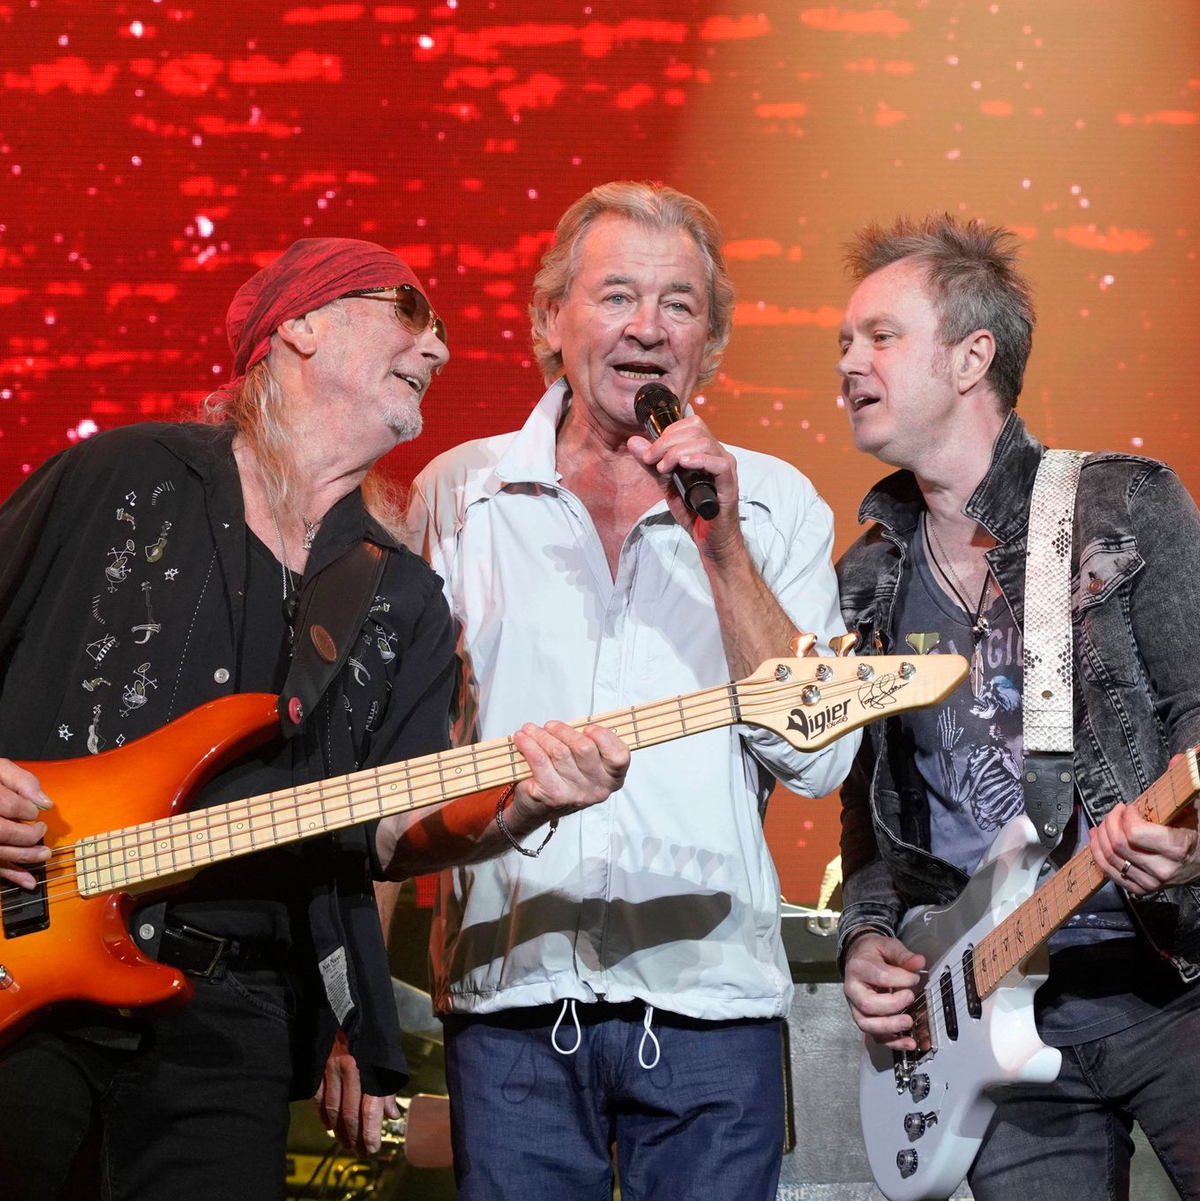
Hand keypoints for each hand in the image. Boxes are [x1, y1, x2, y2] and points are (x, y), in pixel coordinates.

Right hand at [0, 758, 52, 888]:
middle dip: (28, 835)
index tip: (35, 812)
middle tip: (41, 830)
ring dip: (24, 857)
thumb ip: (21, 780)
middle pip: (3, 832)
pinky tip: (27, 881)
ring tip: (44, 854)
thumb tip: (45, 803)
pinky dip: (10, 875)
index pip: (10, 806)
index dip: (28, 810)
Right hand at [312, 1030, 398, 1157]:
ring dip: (339, 1130)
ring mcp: (332, 1069)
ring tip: (346, 1143)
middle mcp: (351, 1071)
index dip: (370, 1134)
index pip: (369, 1112)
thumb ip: (388, 1088)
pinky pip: (318, 1097)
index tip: (372, 1149)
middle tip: (359, 1152)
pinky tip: (328, 1125)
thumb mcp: (389, 1057)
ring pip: (333, 1109)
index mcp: (371, 1068)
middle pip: (350, 1114)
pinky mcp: (319, 1065)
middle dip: (355, 1137)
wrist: (352, 1002)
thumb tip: (392, 1115)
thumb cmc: (376, 1030)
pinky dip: (323, 1114)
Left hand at [507, 720, 629, 831]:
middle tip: (550, 726)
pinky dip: (528, 745)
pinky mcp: (552, 795)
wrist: (539, 808)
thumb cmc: (565, 777)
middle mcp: (597, 789)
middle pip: (584, 747)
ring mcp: (575, 794)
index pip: (619, 756)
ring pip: (558, 751)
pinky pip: (539, 760)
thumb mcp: (585, 762)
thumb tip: (574, 722)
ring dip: (541, 735)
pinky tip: (522, 738)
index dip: (604, 737)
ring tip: (530, 729)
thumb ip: (588, 742)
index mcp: (612, 778)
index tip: (588, 728)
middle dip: (563, 730)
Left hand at [626, 413, 741, 556]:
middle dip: (667, 442)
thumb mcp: (666, 483)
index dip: (668, 433)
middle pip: (696, 430)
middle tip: (652, 460)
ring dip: (677, 452)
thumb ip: (651, 463)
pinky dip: (699, 460)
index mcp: (704, 451)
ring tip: (663, 468)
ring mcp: (725, 468)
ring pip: (705, 443)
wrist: (709, 539)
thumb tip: (633, 441)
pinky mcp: (729, 484)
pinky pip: (719, 464)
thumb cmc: (693, 512)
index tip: (650, 452)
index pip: (690, 424)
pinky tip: (683, 465)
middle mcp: (717, 454)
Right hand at [843, 931, 925, 1050]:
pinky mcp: (863, 1019)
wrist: (858, 957)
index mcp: (858, 968)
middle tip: (910, 997)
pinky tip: (908, 1042)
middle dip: (894, 1005)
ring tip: (909, 1023)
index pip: (880, 977)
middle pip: (868, 1005)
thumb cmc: (874, 953)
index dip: (902, 979)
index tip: (915, 977)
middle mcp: (852, 989)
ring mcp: (855, 1007)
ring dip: (891, 1027)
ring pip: (868, 1024)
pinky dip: (892, 1042)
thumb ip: (902, 955)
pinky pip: (875, 1036)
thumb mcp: (887, 946)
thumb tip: (920, 962)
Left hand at [1089, 755, 1199, 894]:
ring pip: (1111, 858)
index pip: (1135, 834)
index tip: (1129, 807)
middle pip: (1119, 844)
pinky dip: (1098, 853)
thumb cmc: (1198, 834)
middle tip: (1115, 811)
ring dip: (1100, 836)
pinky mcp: (1141, 889)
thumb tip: (1179, 759)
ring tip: (1103, 823)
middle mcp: (1163, 869)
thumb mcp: (1194, 809)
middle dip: (1110, 822)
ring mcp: (1152, 882)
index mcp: (1177, 848)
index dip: (1126, 817)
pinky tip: (1097, 838)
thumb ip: (1184, 785)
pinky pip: (1110, 872)